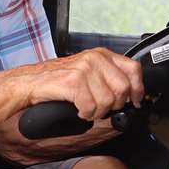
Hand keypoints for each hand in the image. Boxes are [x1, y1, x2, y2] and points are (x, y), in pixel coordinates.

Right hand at [19, 48, 144, 121]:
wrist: (30, 82)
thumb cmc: (57, 80)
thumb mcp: (87, 72)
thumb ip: (108, 77)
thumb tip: (131, 95)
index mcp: (101, 55)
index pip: (133, 69)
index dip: (138, 89)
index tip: (135, 101)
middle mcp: (95, 59)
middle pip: (123, 89)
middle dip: (114, 105)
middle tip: (101, 108)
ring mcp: (84, 69)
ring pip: (107, 101)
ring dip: (97, 112)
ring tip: (86, 108)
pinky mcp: (74, 82)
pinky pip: (91, 107)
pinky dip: (85, 114)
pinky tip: (78, 109)